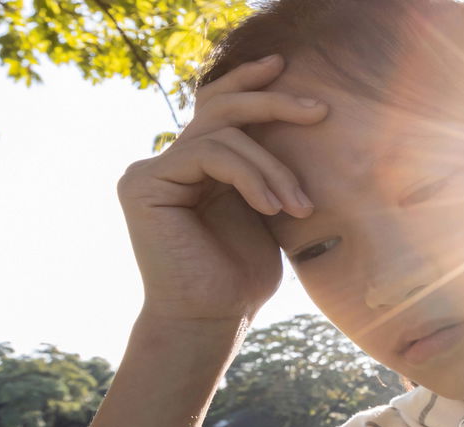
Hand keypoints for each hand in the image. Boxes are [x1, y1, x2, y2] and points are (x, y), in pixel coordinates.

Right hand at [116, 54, 325, 322]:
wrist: (211, 322)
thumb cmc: (240, 278)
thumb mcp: (265, 212)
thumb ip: (265, 170)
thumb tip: (298, 124)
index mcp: (196, 167)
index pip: (219, 110)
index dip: (249, 83)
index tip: (287, 67)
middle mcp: (169, 162)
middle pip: (219, 107)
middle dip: (272, 102)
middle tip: (319, 110)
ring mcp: (151, 170)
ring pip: (222, 133)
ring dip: (272, 167)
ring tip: (299, 205)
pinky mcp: (144, 184)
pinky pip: (209, 154)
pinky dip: (250, 175)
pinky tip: (272, 207)